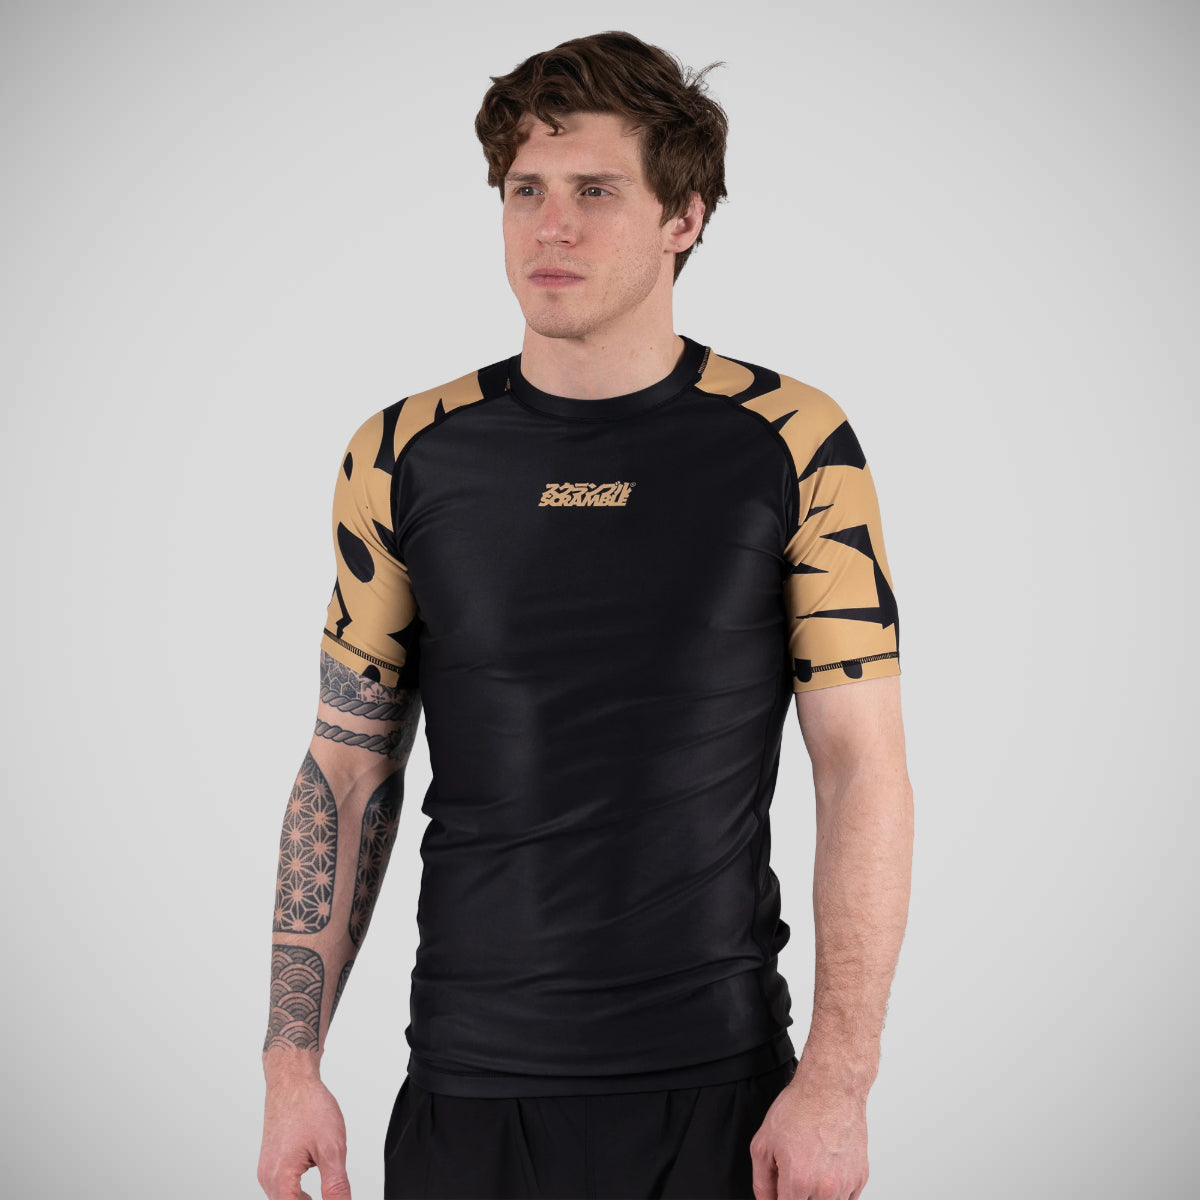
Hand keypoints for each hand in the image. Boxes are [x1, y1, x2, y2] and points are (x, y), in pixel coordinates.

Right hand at [257, 1073, 352, 1199]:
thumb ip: (336, 1186)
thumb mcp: (332, 1149)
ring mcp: (267, 1170)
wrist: (292, 1080)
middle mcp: (268, 1178)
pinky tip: (313, 1182)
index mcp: (280, 1178)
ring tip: (326, 1192)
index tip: (333, 1199)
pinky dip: (297, 1191)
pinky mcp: (271, 1162)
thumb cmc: (309, 1106)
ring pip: (285, 1199)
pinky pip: (283, 1187)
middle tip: (333, 1195)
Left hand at [748, 1057, 868, 1199]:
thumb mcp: (763, 1143)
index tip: (780, 1192)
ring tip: (810, 1168)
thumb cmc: (799, 1108)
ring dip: (817, 1196)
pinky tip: (825, 1169)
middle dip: (797, 1195)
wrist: (832, 1087)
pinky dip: (835, 1192)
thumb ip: (762, 1182)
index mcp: (798, 1181)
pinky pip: (847, 1199)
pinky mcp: (861, 1178)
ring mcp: (846, 1184)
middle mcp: (825, 1188)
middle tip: (793, 1175)